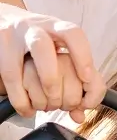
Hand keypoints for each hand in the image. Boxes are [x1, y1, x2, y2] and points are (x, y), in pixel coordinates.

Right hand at [0, 2, 104, 121]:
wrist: (3, 24)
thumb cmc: (39, 48)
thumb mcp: (58, 57)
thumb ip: (74, 82)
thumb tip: (78, 114)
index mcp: (56, 28)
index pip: (72, 34)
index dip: (82, 56)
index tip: (86, 78)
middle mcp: (35, 28)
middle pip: (42, 46)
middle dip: (52, 78)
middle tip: (61, 100)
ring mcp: (13, 37)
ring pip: (22, 61)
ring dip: (37, 86)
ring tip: (44, 106)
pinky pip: (8, 75)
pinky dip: (19, 98)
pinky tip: (27, 109)